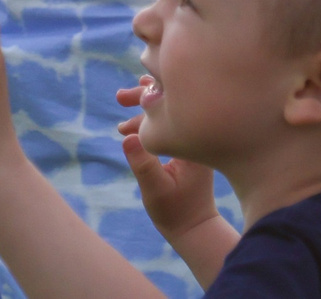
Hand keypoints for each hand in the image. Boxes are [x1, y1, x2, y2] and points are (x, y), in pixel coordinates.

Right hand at [115, 79, 222, 242]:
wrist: (194, 225)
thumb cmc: (176, 211)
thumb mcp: (155, 189)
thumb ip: (143, 164)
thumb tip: (129, 138)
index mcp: (197, 138)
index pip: (174, 104)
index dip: (149, 96)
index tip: (126, 99)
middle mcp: (201, 132)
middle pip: (175, 101)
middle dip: (145, 97)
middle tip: (119, 97)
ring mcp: (197, 137)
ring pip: (172, 111)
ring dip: (146, 110)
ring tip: (120, 110)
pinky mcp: (191, 144)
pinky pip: (172, 122)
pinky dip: (152, 122)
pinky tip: (132, 128)